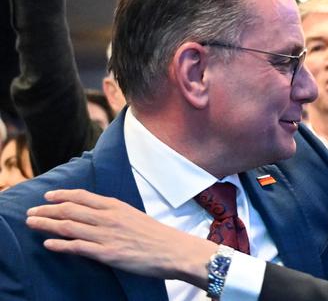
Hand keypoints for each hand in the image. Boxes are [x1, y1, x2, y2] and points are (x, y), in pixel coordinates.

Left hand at [26, 189, 215, 287]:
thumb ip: (116, 215)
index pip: (83, 196)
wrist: (173, 250)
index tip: (48, 196)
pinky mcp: (107, 253)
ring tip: (32, 223)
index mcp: (117, 206)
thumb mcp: (136, 216)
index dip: (62, 195)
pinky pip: (77, 247)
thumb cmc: (157, 236)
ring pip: (69, 226)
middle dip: (47, 210)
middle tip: (31, 212)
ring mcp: (107, 235)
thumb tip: (99, 216)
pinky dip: (60, 245)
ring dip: (47, 224)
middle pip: (70, 210)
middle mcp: (108, 218)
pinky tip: (47, 244)